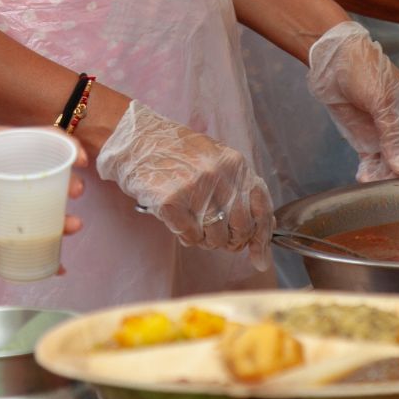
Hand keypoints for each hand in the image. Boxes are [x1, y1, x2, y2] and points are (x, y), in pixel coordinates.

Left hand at [0, 129, 85, 244]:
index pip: (34, 141)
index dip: (60, 146)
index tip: (77, 158)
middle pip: (39, 178)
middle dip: (63, 186)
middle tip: (74, 195)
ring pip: (29, 212)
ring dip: (54, 221)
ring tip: (70, 228)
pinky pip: (8, 242)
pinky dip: (30, 252)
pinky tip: (52, 263)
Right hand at [96, 101, 272, 268]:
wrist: (135, 138)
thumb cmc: (175, 152)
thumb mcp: (214, 160)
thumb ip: (237, 189)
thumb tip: (262, 231)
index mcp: (234, 163)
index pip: (261, 208)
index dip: (262, 239)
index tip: (259, 259)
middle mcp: (219, 175)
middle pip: (240, 229)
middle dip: (231, 242)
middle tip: (218, 239)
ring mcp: (195, 188)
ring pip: (215, 238)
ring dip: (205, 239)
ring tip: (192, 222)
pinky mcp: (171, 202)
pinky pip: (190, 238)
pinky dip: (185, 236)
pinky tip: (177, 220)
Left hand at [305, 21, 398, 180]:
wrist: (331, 59)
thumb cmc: (364, 69)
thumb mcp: (382, 100)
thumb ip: (393, 134)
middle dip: (398, 175)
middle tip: (385, 187)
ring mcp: (383, 134)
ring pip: (390, 164)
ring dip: (382, 176)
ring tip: (370, 182)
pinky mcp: (365, 139)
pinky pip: (372, 161)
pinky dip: (370, 171)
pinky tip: (363, 178)